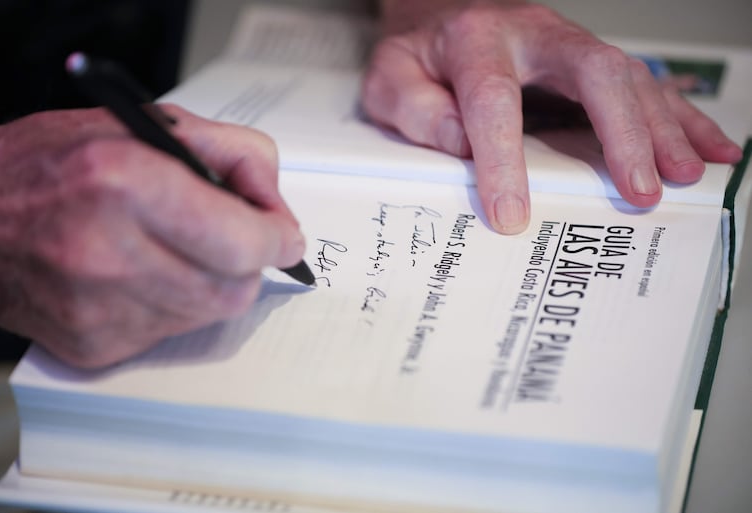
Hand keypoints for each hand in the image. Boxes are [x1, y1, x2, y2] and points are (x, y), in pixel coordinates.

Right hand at [0, 105, 304, 367]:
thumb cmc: (49, 163)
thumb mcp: (144, 124)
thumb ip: (231, 153)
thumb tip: (276, 207)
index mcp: (123, 183)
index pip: (243, 241)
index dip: (277, 238)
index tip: (283, 234)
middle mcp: (106, 253)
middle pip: (235, 288)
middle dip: (247, 262)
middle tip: (231, 236)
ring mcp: (96, 309)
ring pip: (208, 314)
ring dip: (211, 282)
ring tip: (175, 247)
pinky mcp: (91, 346)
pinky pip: (170, 333)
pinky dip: (174, 303)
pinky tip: (142, 274)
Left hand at [362, 0, 742, 233]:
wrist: (439, 19)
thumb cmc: (418, 59)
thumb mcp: (391, 82)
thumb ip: (418, 111)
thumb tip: (464, 144)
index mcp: (475, 41)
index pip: (494, 101)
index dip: (503, 161)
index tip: (511, 215)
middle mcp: (532, 34)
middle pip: (592, 72)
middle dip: (622, 134)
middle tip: (640, 190)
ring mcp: (568, 44)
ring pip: (628, 77)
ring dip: (662, 128)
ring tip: (687, 174)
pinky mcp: (588, 62)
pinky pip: (641, 83)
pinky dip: (678, 118)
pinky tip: (707, 145)